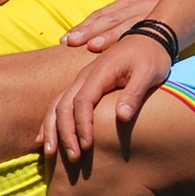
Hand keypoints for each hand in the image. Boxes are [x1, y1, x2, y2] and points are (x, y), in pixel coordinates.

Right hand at [39, 32, 173, 163]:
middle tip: (73, 158)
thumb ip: (134, 94)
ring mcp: (81, 81)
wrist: (149, 38)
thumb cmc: (151, 57)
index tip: (87, 145)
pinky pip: (60, 104)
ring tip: (49, 153)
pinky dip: (50, 122)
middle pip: (64, 106)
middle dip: (65, 133)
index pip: (82, 102)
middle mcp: (84, 77)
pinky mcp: (83, 86)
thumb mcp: (148, 73)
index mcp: (99, 73)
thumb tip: (122, 116)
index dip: (82, 125)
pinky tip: (44, 139)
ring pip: (56, 106)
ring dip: (52, 130)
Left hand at [61, 0, 165, 51]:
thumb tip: (114, 35)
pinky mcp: (164, 13)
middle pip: (107, 17)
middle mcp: (138, 4)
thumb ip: (135, 19)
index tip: (67, 39)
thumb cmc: (177, 6)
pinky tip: (120, 44)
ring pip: (123, 22)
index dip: (86, 25)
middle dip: (87, 30)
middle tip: (68, 41)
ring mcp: (151, 9)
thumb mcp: (152, 8)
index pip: (104, 14)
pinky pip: (143, 25)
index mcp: (132, 2)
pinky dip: (127, 35)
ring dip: (104, 34)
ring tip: (89, 46)